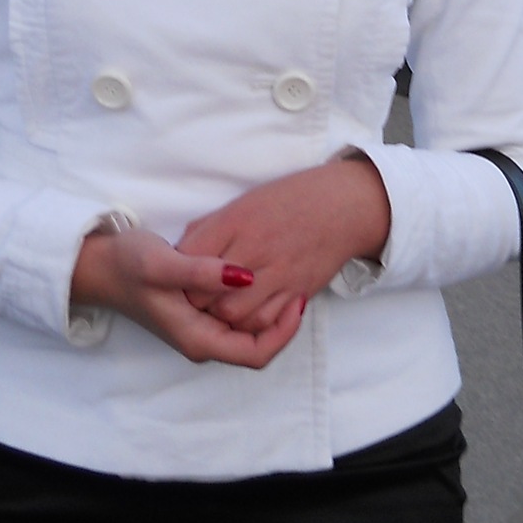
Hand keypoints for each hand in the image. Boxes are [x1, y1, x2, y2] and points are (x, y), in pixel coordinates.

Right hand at [70, 227, 303, 367]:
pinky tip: (260, 272)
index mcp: (197, 339)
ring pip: (247, 329)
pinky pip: (236, 315)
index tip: (298, 299)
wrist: (96, 265)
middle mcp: (201, 340)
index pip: (256, 354)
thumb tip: (245, 278)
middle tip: (298, 284)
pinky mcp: (196, 312)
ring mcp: (199, 327)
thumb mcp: (164, 263)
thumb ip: (203, 272)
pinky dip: (253, 299)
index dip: (284, 332)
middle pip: (256, 344)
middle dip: (281, 320)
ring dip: (270, 309)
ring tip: (286, 276)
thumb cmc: (127, 265)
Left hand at [176, 157, 390, 334]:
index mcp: (236, 221)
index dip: (179, 271)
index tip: (180, 273)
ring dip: (220, 316)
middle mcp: (256, 249)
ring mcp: (279, 274)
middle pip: (206, 294)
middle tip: (195, 295)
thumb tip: (182, 251)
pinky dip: (250, 323)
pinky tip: (248, 312)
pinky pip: (264, 321)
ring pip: (233, 315)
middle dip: (195, 300)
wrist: (343, 206)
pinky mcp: (297, 292)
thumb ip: (210, 228)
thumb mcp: (243, 203)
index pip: (189, 258)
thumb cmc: (289, 200)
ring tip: (220, 306)